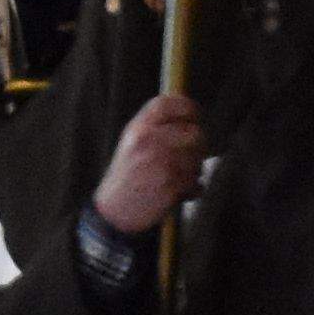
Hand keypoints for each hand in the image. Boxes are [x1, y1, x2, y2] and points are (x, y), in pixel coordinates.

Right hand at [91, 92, 206, 233]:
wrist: (115, 210)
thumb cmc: (128, 175)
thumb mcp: (133, 142)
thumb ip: (157, 127)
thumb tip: (191, 117)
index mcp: (138, 127)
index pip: (169, 104)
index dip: (188, 108)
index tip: (195, 117)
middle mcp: (149, 140)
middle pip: (195, 133)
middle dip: (198, 147)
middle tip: (190, 157)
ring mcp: (161, 162)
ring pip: (199, 159)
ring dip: (194, 171)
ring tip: (178, 178)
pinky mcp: (171, 184)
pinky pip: (196, 182)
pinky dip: (192, 189)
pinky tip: (178, 192)